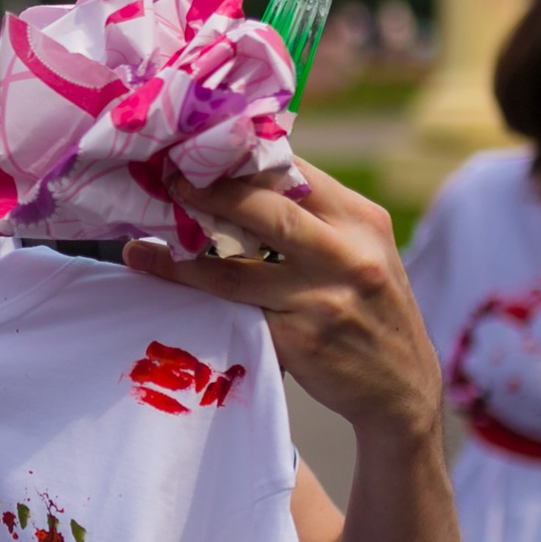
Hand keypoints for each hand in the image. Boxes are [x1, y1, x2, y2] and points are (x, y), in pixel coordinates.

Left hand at [122, 164, 443, 441]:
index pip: (298, 174)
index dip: (243, 161)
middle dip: (208, 194)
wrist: (402, 388)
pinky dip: (196, 299)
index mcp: (362, 221)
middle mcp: (346, 256)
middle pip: (264, 211)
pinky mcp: (298, 340)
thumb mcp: (362, 252)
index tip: (197, 153)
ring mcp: (321, 300)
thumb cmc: (368, 308)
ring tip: (138, 248)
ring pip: (232, 270)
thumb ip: (316, 218)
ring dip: (178, 259)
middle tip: (167, 185)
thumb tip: (242, 179)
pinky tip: (164, 289)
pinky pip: (233, 313)